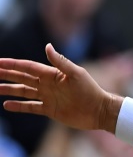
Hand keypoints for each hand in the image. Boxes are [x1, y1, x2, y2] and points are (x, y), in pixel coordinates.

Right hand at [0, 44, 121, 132]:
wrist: (99, 111)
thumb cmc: (90, 90)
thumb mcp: (76, 74)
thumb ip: (60, 62)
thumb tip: (47, 46)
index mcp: (52, 74)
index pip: (28, 67)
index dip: (12, 64)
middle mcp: (48, 84)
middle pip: (22, 77)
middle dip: (7, 74)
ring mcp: (48, 97)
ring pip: (23, 91)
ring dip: (9, 89)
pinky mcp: (50, 109)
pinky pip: (31, 107)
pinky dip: (19, 106)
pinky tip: (7, 105)